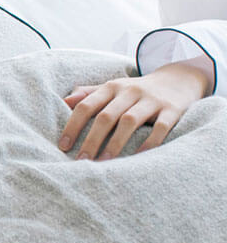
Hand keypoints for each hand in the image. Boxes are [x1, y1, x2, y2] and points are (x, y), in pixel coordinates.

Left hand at [59, 57, 211, 160]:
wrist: (178, 80)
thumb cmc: (135, 91)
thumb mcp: (112, 88)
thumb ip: (89, 94)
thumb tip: (63, 102)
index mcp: (111, 87)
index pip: (87, 106)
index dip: (73, 126)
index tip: (64, 146)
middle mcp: (130, 91)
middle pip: (106, 116)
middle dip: (91, 140)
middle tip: (81, 161)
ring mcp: (152, 100)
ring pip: (129, 121)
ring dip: (115, 144)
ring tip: (104, 163)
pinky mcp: (172, 110)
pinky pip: (160, 127)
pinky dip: (149, 143)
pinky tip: (137, 157)